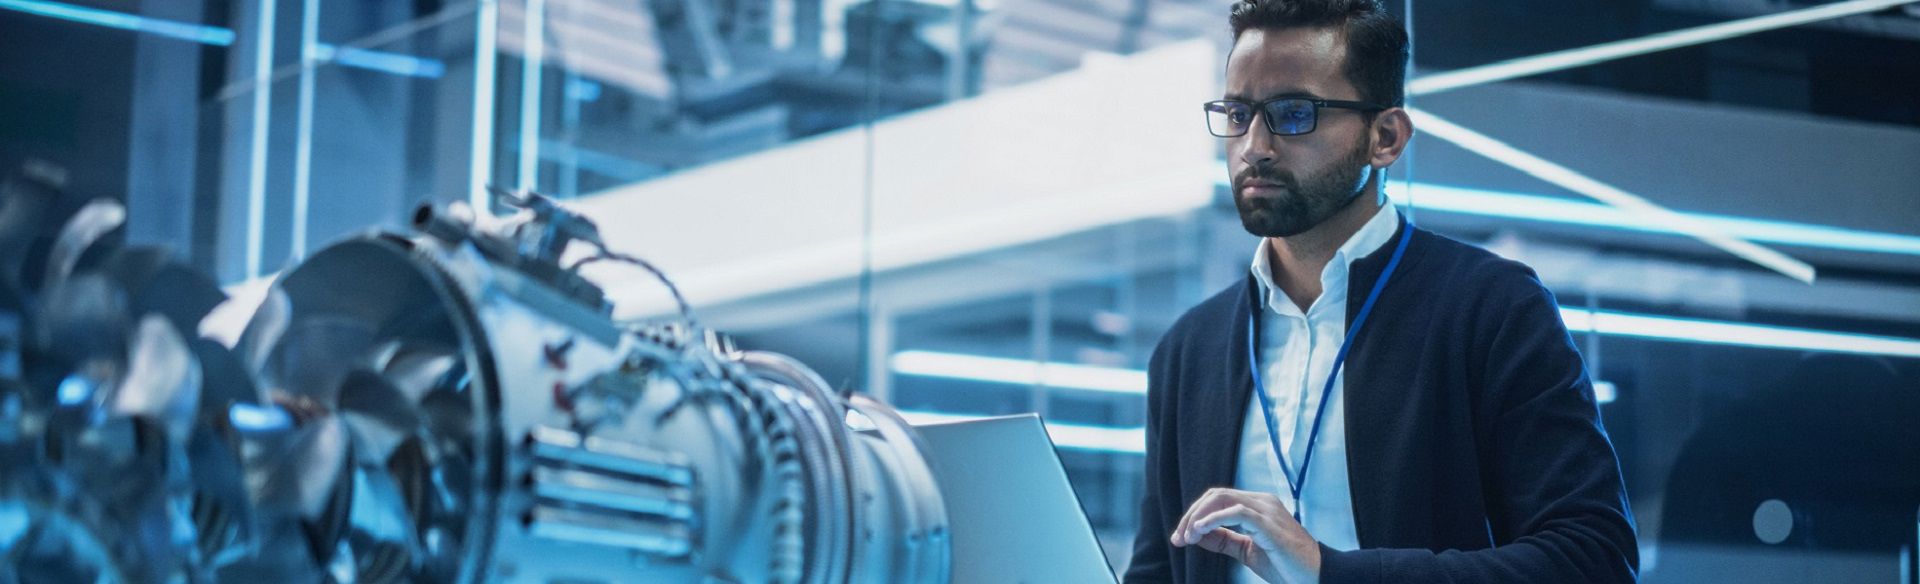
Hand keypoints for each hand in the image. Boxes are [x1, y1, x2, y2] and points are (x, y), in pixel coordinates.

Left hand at [1169, 488, 1321, 583]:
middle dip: (1192, 515)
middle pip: (1216, 495)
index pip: (1218, 499)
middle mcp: (1262, 502)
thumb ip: (1224, 540)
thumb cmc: (1285, 565)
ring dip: (1199, 517)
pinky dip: (1214, 519)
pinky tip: (1201, 531)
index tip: (1180, 538)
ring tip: (1188, 536)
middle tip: (1179, 538)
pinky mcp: (1270, 524)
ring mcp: (1267, 510)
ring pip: (1223, 499)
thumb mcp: (1247, 551)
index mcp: (1257, 506)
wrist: (1315, 577)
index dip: (1194, 515)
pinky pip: (1238, 512)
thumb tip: (1197, 534)